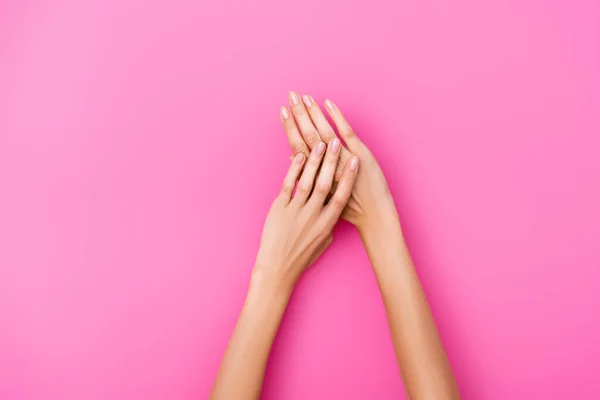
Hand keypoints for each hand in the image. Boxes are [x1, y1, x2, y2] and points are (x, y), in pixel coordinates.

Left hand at [254, 139, 358, 291]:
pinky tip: (299, 157)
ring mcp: (295, 211)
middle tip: (336, 142)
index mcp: (327, 223)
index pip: (341, 195)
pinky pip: (289, 185)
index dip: (348, 177)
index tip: (355, 160)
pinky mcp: (279, 209)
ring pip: (308, 181)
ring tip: (320, 143)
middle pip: (326, 183)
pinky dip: (294, 170)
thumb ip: (329, 224)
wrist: (277, 268)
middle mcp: (313, 215)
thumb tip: (333, 209)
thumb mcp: (322, 242)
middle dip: (332, 161)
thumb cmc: (301, 257)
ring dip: (315, 161)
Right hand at [280, 91, 398, 232]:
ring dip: (314, 113)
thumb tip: (292, 158)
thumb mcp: (319, 196)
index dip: (289, 129)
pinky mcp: (358, 156)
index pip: (297, 147)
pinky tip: (328, 103)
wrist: (372, 218)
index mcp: (314, 177)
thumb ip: (305, 177)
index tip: (282, 111)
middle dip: (298, 115)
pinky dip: (336, 117)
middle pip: (307, 137)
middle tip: (290, 95)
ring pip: (323, 133)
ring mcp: (342, 160)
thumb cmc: (346, 210)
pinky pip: (345, 133)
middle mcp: (325, 168)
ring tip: (305, 96)